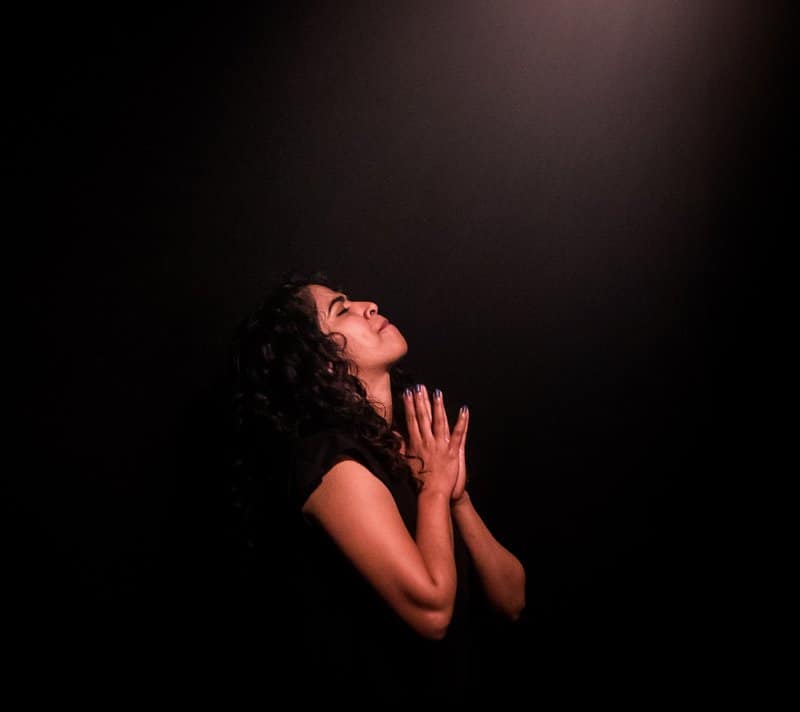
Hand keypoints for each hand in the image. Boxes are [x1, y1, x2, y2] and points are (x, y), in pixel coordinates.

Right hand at [402, 384, 467, 498]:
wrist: (432, 495)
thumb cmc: (420, 481)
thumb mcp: (406, 461)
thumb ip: (401, 445)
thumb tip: (394, 433)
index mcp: (416, 444)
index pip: (412, 420)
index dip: (410, 406)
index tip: (407, 393)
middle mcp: (428, 443)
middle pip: (424, 418)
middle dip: (421, 401)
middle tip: (420, 387)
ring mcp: (441, 446)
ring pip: (439, 423)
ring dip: (438, 407)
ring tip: (436, 392)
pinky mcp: (453, 452)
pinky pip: (458, 434)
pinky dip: (461, 422)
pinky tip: (463, 410)